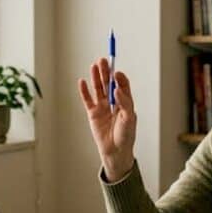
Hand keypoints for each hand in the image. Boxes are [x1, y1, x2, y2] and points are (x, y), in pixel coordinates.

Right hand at [78, 57, 136, 180]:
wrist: (115, 151)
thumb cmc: (126, 136)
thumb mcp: (129, 118)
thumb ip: (124, 102)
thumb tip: (117, 88)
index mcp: (125, 102)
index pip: (122, 85)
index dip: (119, 77)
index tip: (116, 72)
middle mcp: (113, 102)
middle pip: (109, 83)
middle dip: (106, 72)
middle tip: (103, 61)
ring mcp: (102, 107)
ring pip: (98, 89)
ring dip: (96, 77)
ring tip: (94, 65)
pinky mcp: (93, 114)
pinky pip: (87, 100)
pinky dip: (84, 91)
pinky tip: (83, 81)